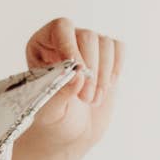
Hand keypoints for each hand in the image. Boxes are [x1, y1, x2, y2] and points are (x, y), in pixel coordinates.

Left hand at [22, 18, 123, 157]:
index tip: (78, 73)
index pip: (60, 28)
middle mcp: (64, 40)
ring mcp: (87, 47)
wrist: (72, 131)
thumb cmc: (55, 119)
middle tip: (86, 99)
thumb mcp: (50, 111)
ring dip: (103, 75)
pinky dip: (115, 69)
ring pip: (105, 43)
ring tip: (92, 100)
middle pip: (87, 36)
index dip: (71, 46)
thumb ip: (60, 93)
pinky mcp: (106, 56)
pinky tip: (105, 87)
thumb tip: (78, 75)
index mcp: (42, 45)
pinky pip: (118, 48)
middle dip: (91, 70)